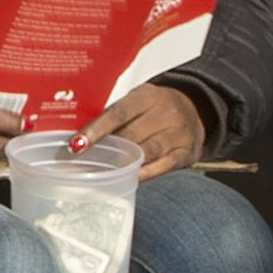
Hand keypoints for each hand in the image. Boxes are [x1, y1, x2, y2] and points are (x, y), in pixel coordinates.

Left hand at [78, 82, 206, 180]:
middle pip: (132, 134)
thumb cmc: (156, 108)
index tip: (77, 144)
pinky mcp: (187, 152)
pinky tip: (129, 177)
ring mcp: (179, 132)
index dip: (96, 130)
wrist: (196, 109)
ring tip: (104, 171)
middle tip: (85, 162)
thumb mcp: (136, 101)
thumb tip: (78, 137)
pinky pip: (163, 166)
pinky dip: (145, 173)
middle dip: (109, 149)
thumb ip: (113, 116)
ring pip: (148, 151)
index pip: (118, 113)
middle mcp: (167, 112)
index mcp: (148, 96)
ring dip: (124, 162)